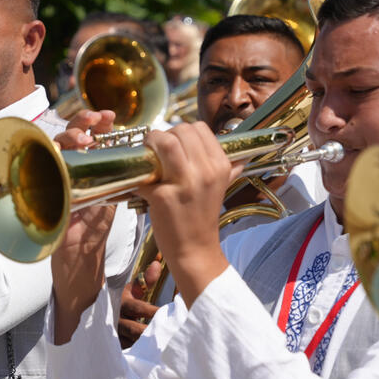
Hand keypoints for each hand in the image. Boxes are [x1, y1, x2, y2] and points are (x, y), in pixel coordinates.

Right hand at [51, 109, 117, 342]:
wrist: (80, 266)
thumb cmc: (94, 234)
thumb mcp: (112, 200)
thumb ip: (123, 178)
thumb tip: (147, 156)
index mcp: (84, 169)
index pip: (87, 135)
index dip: (96, 122)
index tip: (111, 116)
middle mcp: (66, 171)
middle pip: (67, 135)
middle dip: (81, 122)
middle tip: (97, 119)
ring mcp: (53, 183)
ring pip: (52, 148)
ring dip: (68, 138)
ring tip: (86, 139)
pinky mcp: (44, 198)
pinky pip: (42, 174)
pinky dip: (50, 162)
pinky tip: (62, 157)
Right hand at [118, 259, 163, 347]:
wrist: (102, 311)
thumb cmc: (124, 299)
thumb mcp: (133, 289)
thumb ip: (146, 279)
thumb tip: (157, 264)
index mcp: (121, 303)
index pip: (137, 308)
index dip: (151, 311)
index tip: (166, 313)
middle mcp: (115, 319)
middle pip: (134, 329)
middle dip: (150, 332)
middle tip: (167, 335)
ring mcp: (114, 334)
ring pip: (131, 342)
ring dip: (146, 345)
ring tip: (163, 347)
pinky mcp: (115, 346)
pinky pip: (129, 351)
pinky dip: (141, 353)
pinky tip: (153, 355)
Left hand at [137, 122, 238, 307]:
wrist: (194, 249)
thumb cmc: (203, 217)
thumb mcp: (221, 188)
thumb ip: (229, 169)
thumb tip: (240, 155)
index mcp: (220, 165)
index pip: (198, 128)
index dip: (180, 131)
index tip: (171, 144)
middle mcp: (205, 171)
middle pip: (180, 130)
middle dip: (162, 135)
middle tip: (154, 149)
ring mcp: (184, 183)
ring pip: (165, 142)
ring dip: (150, 144)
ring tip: (146, 157)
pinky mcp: (163, 196)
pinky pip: (144, 172)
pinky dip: (138, 174)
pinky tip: (141, 182)